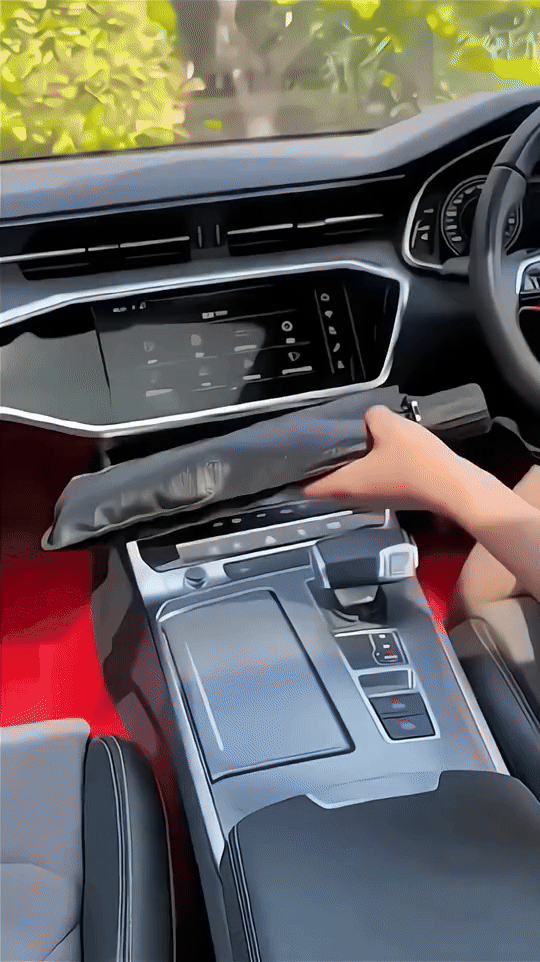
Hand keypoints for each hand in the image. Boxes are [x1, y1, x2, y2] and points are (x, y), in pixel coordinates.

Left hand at [303, 405, 468, 515]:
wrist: (455, 488)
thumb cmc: (418, 462)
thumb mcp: (389, 426)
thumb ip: (370, 416)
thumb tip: (369, 418)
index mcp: (343, 484)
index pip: (304, 488)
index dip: (294, 474)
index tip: (292, 455)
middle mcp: (353, 497)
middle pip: (324, 485)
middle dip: (319, 466)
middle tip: (317, 441)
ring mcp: (373, 500)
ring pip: (346, 483)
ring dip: (343, 466)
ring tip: (344, 440)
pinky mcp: (391, 496)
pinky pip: (366, 481)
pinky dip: (363, 468)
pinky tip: (371, 448)